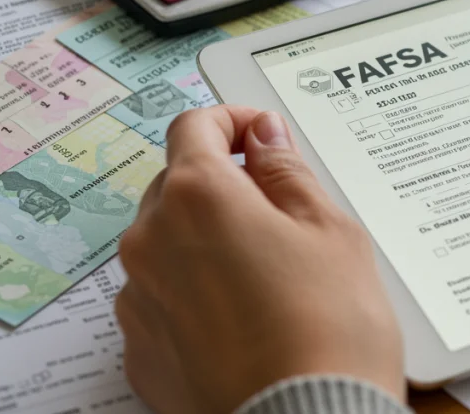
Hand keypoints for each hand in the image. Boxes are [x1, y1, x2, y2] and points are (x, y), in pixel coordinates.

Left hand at [116, 106, 403, 412]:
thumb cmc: (329, 331)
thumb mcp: (330, 231)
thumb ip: (288, 173)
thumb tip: (265, 138)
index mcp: (199, 197)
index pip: (195, 126)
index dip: (233, 120)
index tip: (261, 133)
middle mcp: (152, 241)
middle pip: (179, 184)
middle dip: (224, 185)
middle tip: (282, 213)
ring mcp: (140, 298)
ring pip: (169, 243)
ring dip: (207, 241)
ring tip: (270, 277)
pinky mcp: (140, 349)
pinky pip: (163, 299)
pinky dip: (196, 294)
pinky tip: (245, 318)